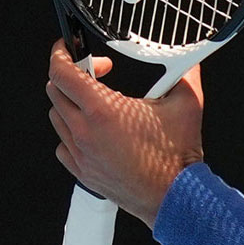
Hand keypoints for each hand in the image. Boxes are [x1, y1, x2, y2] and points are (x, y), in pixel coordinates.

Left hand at [46, 40, 204, 225]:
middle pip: (55, 91)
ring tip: (97, 102)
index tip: (67, 48)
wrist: (173, 196)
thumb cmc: (177, 156)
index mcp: (103, 109)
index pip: (62, 73)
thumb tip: (188, 61)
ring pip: (56, 117)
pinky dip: (72, 132)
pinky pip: (63, 144)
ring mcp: (80, 153)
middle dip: (72, 76)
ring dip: (71, 103)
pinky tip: (94, 131)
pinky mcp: (82, 171)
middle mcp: (84, 131)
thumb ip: (185, 75)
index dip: (61, 54)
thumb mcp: (186, 104)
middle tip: (96, 73)